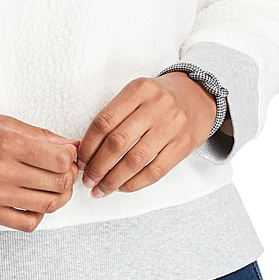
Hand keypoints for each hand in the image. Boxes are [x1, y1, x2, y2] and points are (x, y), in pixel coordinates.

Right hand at [0, 109, 80, 230]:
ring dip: (59, 196)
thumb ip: (38, 135)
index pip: (59, 159)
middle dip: (69, 176)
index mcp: (5, 143)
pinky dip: (39, 214)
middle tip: (66, 169)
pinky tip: (34, 200)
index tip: (67, 153)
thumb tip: (70, 145)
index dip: (71, 157)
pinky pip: (25, 223)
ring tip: (54, 185)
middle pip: (57, 183)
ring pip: (46, 205)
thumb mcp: (0, 121)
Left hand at [76, 73, 216, 198]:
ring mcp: (172, 126)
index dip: (88, 146)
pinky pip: (155, 170)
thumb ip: (116, 115)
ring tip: (101, 189)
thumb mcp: (138, 93)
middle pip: (117, 143)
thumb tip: (88, 151)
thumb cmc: (160, 98)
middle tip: (87, 180)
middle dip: (97, 167)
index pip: (104, 122)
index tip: (80, 161)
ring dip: (113, 180)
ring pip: (135, 160)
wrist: (198, 96)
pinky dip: (135, 183)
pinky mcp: (184, 145)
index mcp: (139, 90)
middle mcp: (156, 106)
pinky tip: (123, 187)